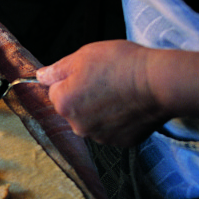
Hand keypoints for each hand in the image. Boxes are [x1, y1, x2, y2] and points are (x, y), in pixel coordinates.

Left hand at [36, 40, 166, 146]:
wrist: (158, 82)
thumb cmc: (121, 65)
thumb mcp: (83, 56)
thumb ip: (57, 69)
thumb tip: (40, 76)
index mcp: (63, 103)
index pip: (56, 90)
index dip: (72, 78)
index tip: (89, 72)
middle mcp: (77, 125)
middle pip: (73, 108)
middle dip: (84, 96)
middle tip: (106, 80)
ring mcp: (100, 136)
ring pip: (93, 120)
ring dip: (101, 109)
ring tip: (120, 92)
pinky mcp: (121, 142)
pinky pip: (113, 129)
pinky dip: (119, 119)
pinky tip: (130, 105)